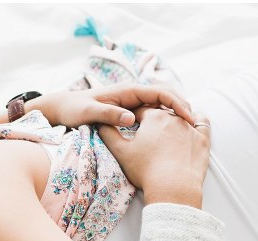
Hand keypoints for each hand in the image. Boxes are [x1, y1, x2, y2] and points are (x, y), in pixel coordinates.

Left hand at [33, 83, 193, 128]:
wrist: (63, 108)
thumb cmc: (74, 109)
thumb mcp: (89, 113)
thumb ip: (109, 114)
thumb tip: (132, 118)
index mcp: (127, 90)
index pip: (160, 91)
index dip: (176, 103)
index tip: (187, 117)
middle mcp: (132, 93)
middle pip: (165, 96)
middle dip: (182, 108)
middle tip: (194, 124)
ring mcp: (131, 102)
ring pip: (161, 105)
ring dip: (175, 114)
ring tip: (188, 130)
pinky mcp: (129, 111)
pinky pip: (153, 113)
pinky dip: (164, 120)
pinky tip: (171, 134)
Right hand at [98, 106, 209, 207]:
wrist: (173, 188)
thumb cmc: (146, 171)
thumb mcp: (121, 152)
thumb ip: (108, 134)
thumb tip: (101, 124)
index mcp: (153, 117)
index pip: (140, 111)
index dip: (132, 118)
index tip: (130, 126)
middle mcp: (173, 117)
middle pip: (160, 112)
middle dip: (153, 119)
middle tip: (147, 132)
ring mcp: (190, 127)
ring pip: (181, 114)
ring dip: (173, 119)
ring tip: (166, 132)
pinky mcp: (203, 139)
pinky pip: (203, 122)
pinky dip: (197, 121)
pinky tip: (190, 125)